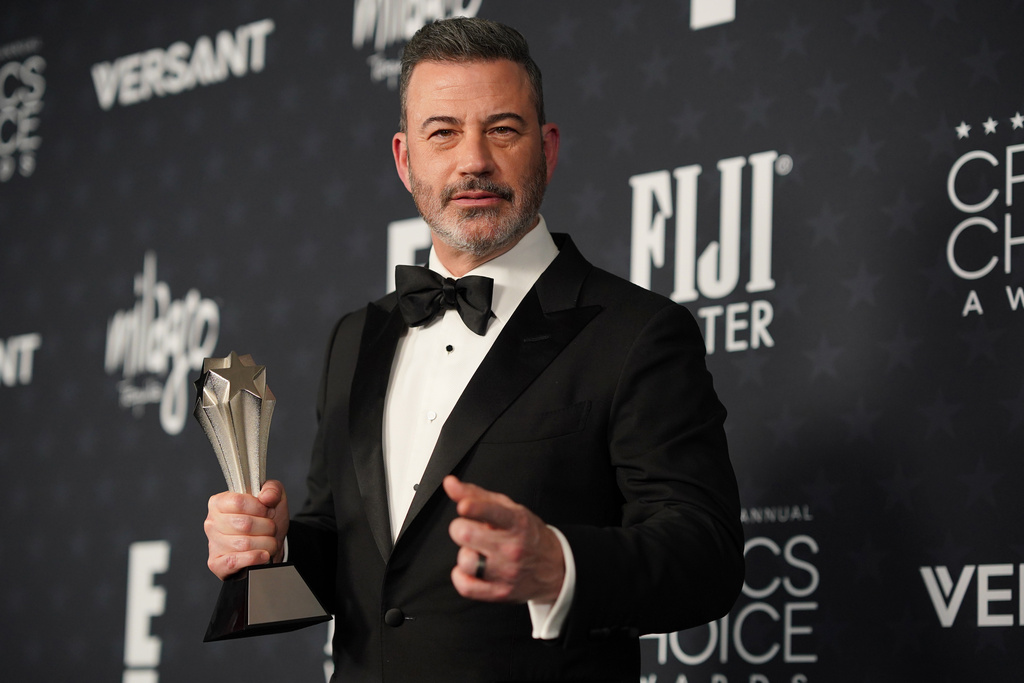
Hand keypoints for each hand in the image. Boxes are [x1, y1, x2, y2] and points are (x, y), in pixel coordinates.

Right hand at [204, 479, 288, 579]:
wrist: (270, 544)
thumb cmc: (266, 520)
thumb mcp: (274, 497)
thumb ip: (272, 489)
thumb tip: (265, 497)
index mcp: (219, 502)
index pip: (239, 502)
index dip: (260, 508)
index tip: (268, 511)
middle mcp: (212, 522)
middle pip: (244, 524)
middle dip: (266, 527)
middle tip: (271, 528)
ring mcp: (213, 544)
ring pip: (243, 544)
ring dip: (266, 543)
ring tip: (269, 541)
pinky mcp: (216, 563)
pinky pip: (234, 562)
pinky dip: (254, 558)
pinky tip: (263, 555)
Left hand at [444, 475, 564, 603]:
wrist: (554, 567)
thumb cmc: (526, 533)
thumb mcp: (508, 509)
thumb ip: (476, 495)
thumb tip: (449, 483)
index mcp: (516, 522)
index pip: (493, 513)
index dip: (475, 508)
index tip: (464, 506)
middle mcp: (512, 547)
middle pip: (466, 534)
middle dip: (460, 528)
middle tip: (469, 529)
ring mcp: (507, 572)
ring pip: (465, 561)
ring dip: (465, 554)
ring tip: (476, 551)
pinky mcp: (500, 592)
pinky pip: (465, 586)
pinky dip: (460, 577)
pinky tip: (470, 569)